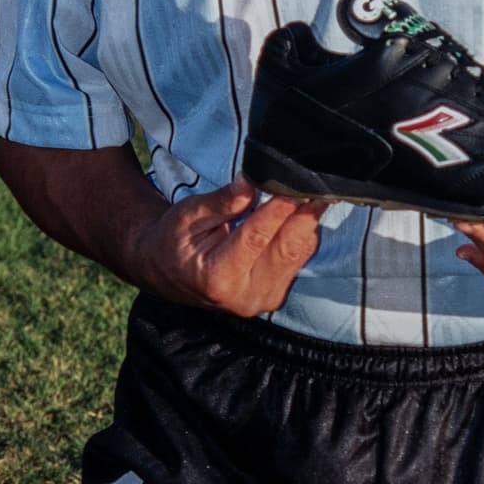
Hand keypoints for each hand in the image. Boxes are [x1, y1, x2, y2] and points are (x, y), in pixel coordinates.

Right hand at [129, 178, 326, 316]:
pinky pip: (299, 260)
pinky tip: (302, 213)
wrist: (169, 273)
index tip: (293, 184)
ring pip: (299, 255)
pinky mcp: (275, 295)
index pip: (256, 238)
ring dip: (307, 223)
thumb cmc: (175, 241)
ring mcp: (263, 299)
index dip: (278, 209)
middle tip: (313, 185)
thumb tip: (250, 184)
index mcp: (217, 278)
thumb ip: (219, 203)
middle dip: (303, 215)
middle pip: (286, 250)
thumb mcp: (186, 216)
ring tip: (311, 194)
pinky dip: (303, 235)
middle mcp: (244, 295)